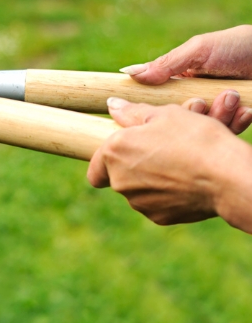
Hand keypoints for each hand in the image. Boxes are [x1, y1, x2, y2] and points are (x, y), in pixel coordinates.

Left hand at [87, 97, 251, 232]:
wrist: (227, 177)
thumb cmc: (195, 139)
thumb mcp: (165, 114)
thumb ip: (133, 112)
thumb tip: (112, 105)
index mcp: (113, 153)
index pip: (95, 167)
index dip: (106, 162)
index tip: (124, 155)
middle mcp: (119, 181)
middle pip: (119, 176)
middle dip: (136, 166)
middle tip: (162, 152)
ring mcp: (139, 202)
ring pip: (139, 190)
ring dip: (152, 179)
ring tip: (179, 164)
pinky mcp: (159, 217)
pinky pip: (158, 203)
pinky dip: (168, 194)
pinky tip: (187, 182)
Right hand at [121, 25, 251, 133]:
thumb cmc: (241, 46)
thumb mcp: (200, 49)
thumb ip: (166, 63)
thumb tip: (128, 74)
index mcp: (182, 81)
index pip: (158, 101)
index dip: (155, 108)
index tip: (154, 111)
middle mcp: (197, 98)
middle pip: (180, 118)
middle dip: (191, 113)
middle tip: (201, 102)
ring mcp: (217, 111)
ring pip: (204, 127)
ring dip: (218, 116)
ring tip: (232, 98)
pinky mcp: (236, 121)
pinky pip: (229, 132)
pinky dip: (237, 122)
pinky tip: (246, 109)